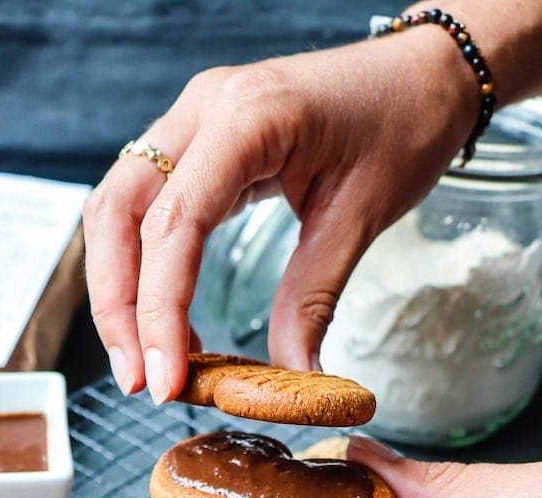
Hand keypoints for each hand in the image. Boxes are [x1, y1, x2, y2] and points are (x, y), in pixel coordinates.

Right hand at [83, 30, 477, 401]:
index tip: (167, 380)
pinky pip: (146, 208)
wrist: (424, 73)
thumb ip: (312, 300)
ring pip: (118, 210)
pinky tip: (169, 320)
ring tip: (148, 361)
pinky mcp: (198, 143)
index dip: (158, 312)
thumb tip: (290, 377)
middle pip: (118, 213)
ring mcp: (193, 122)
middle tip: (140, 380)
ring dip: (120, 291)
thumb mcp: (361, 218)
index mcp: (247, 117)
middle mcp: (203, 110)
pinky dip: (145, 269)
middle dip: (118, 306)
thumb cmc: (402, 122)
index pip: (174, 224)